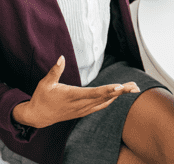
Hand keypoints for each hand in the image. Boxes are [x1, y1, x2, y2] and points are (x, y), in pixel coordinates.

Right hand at [12, 56, 139, 128]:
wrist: (38, 116)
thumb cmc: (42, 97)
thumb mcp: (45, 83)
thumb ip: (55, 71)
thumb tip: (62, 57)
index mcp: (72, 96)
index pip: (93, 93)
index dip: (107, 90)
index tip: (120, 87)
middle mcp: (80, 104)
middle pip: (104, 97)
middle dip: (121, 91)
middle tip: (135, 86)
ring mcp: (82, 109)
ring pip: (104, 102)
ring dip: (119, 95)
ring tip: (133, 88)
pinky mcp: (83, 112)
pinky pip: (100, 106)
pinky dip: (110, 100)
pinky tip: (118, 95)